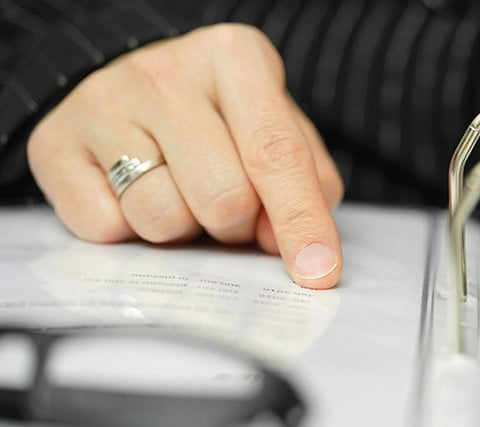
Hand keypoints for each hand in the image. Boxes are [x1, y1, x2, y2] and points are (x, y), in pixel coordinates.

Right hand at [27, 24, 343, 288]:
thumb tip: (294, 246)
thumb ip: (307, 183)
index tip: (318, 272)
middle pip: (224, 197)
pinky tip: (134, 193)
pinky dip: (129, 230)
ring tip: (180, 193)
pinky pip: (106, 229)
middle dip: (236, 225)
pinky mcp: (55, 144)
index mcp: (234, 57)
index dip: (301, 220)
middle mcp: (165, 72)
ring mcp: (103, 103)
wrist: (131, 88)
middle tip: (227, 207)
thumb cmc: (220, 118)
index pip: (277, 153)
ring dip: (183, 229)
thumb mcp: (279, 131)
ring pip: (163, 218)